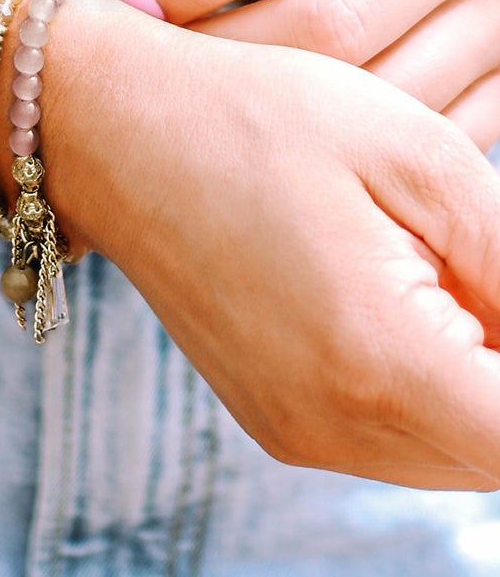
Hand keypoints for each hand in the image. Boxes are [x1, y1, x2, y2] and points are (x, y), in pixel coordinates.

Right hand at [44, 0, 499, 489]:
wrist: (114, 130)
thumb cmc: (261, 118)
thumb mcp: (420, 159)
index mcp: (378, 362)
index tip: (498, 285)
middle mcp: (332, 427)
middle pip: (499, 455)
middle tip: (470, 259)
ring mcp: (296, 434)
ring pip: (457, 458)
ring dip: (485, 386)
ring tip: (443, 270)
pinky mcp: (276, 423)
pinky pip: (398, 441)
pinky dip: (437, 389)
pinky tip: (412, 299)